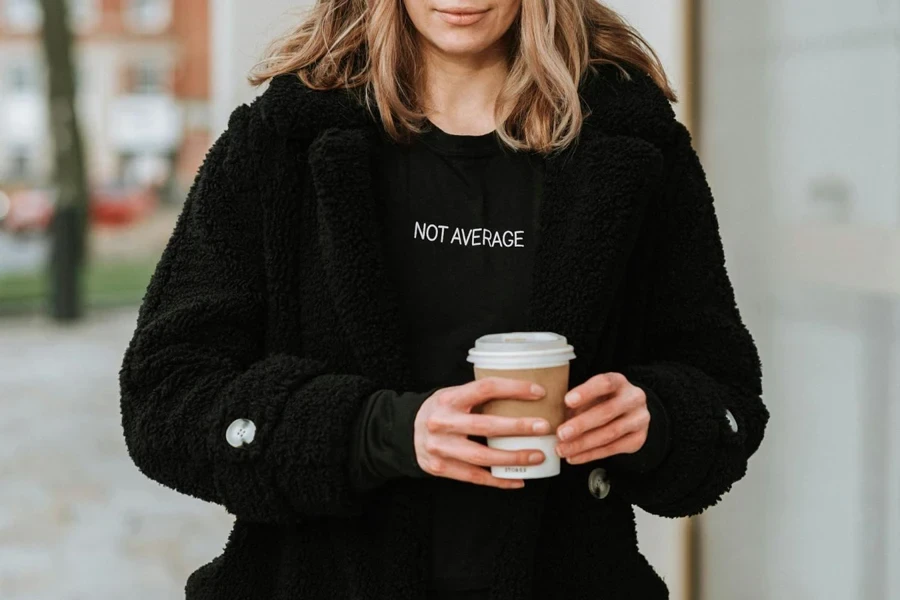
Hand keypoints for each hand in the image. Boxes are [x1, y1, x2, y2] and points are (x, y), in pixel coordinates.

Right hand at [414, 378, 552, 488]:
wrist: (404, 432)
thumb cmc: (440, 411)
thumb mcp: (452, 395)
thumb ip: (478, 396)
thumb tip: (523, 395)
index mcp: (449, 399)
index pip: (485, 388)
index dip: (514, 389)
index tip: (539, 392)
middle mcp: (442, 422)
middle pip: (485, 426)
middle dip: (518, 427)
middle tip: (544, 427)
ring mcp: (439, 447)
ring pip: (482, 456)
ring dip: (512, 457)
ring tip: (537, 456)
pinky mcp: (439, 468)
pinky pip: (474, 477)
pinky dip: (498, 479)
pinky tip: (518, 480)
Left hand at [555, 373, 649, 464]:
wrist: (631, 413)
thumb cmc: (602, 401)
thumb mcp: (591, 395)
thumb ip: (576, 403)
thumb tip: (551, 417)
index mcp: (619, 381)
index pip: (604, 383)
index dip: (586, 392)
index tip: (567, 401)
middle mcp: (633, 398)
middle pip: (607, 411)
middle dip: (581, 424)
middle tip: (560, 434)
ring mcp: (640, 419)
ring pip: (610, 433)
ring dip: (583, 444)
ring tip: (563, 449)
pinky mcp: (638, 439)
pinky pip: (613, 449)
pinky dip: (590, 455)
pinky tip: (574, 457)